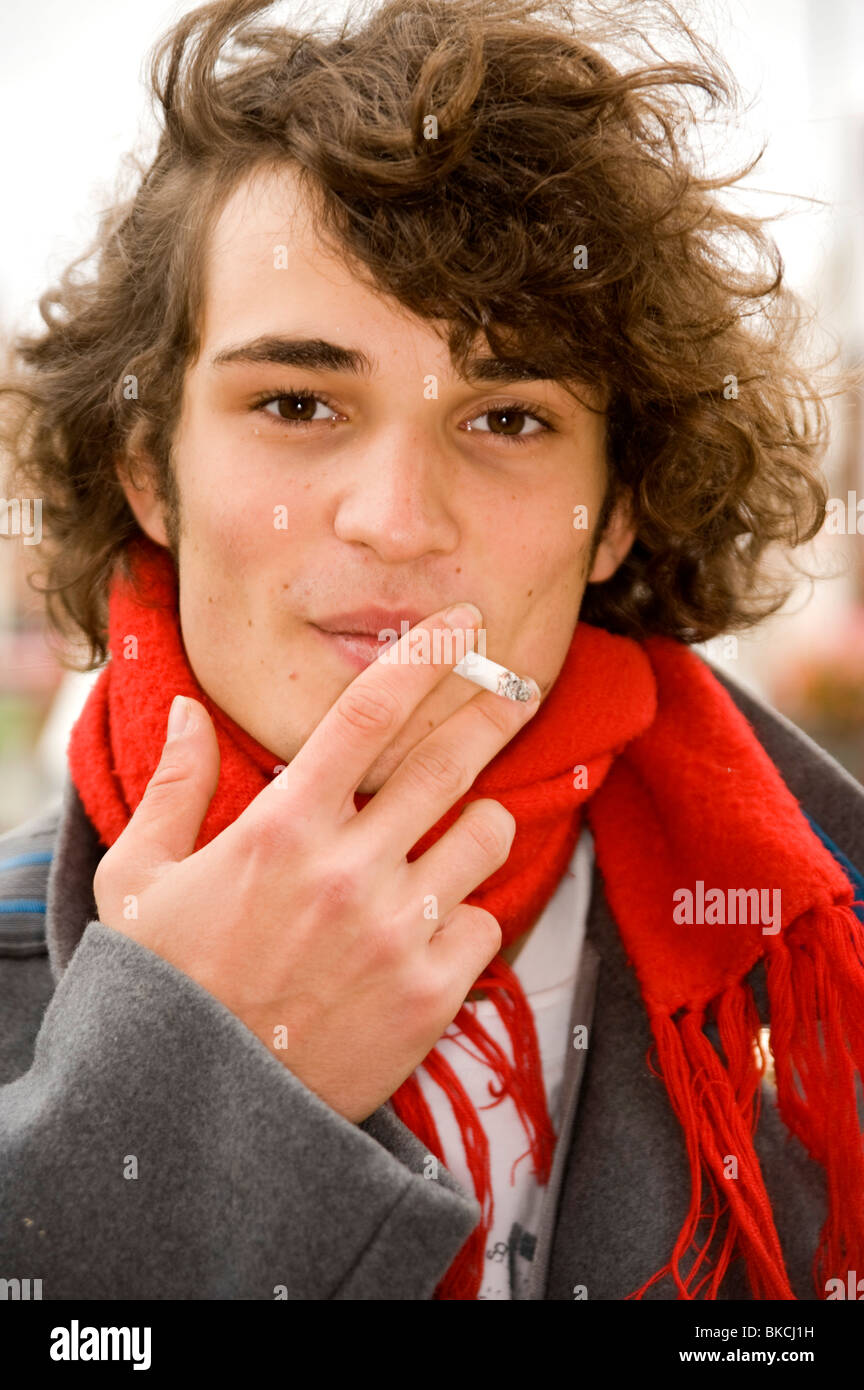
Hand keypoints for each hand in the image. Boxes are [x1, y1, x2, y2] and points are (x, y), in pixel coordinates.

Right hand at [93, 603, 540, 1123]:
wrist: (202, 1114)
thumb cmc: (166, 988)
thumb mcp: (139, 881)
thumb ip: (173, 789)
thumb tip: (183, 711)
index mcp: (282, 829)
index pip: (368, 713)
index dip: (425, 655)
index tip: (463, 623)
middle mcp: (352, 869)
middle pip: (451, 760)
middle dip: (492, 709)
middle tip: (515, 685)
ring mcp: (400, 932)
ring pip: (485, 835)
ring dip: (476, 822)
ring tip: (450, 835)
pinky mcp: (434, 994)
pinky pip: (486, 922)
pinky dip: (465, 915)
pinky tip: (425, 931)